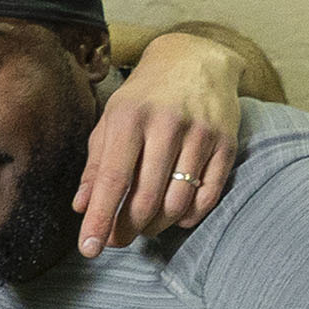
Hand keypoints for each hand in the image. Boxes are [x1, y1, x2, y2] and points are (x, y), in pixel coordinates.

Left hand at [75, 21, 270, 255]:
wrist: (196, 58)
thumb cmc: (145, 95)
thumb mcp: (111, 120)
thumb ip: (96, 164)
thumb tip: (82, 207)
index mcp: (129, 117)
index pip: (112, 179)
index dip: (100, 218)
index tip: (89, 249)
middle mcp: (166, 124)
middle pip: (145, 197)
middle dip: (128, 229)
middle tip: (117, 240)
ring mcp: (200, 134)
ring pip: (177, 202)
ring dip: (157, 224)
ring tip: (145, 225)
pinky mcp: (226, 143)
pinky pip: (208, 195)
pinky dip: (189, 216)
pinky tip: (176, 216)